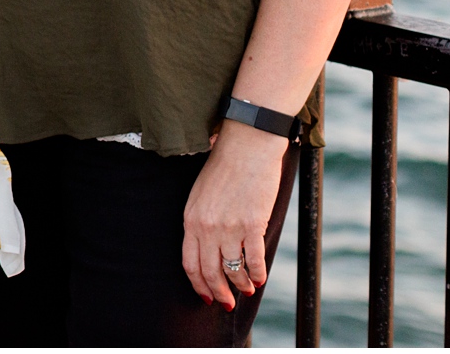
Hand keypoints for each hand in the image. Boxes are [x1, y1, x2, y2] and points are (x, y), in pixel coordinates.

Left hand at [181, 120, 286, 308]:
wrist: (246, 146)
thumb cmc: (224, 167)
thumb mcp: (200, 193)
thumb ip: (201, 220)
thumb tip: (208, 248)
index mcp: (190, 218)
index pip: (189, 262)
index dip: (198, 284)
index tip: (206, 296)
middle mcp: (206, 226)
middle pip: (209, 272)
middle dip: (218, 292)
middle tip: (227, 303)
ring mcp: (228, 227)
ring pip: (232, 270)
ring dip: (240, 285)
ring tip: (247, 289)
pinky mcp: (251, 224)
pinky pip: (254, 259)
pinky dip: (257, 273)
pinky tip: (260, 278)